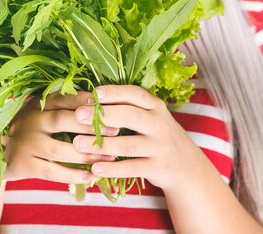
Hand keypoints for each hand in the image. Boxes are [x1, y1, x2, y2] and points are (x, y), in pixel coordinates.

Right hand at [0, 91, 119, 183]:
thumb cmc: (30, 129)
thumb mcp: (42, 111)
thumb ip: (65, 106)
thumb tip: (103, 102)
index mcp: (40, 104)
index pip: (66, 99)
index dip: (88, 102)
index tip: (112, 106)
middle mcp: (32, 121)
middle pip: (63, 121)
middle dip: (91, 127)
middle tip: (115, 132)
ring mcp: (27, 143)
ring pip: (60, 150)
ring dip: (86, 155)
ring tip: (108, 158)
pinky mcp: (24, 165)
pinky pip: (52, 172)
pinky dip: (72, 175)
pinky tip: (90, 176)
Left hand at [71, 84, 215, 191]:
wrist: (185, 165)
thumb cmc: (156, 135)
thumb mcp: (150, 116)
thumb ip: (127, 107)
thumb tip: (89, 98)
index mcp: (156, 106)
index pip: (136, 94)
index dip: (115, 92)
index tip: (94, 93)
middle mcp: (160, 124)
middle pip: (131, 116)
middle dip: (103, 115)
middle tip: (77, 115)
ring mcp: (160, 146)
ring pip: (129, 144)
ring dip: (101, 144)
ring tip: (77, 143)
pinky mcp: (158, 167)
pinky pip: (132, 167)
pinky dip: (112, 169)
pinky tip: (94, 168)